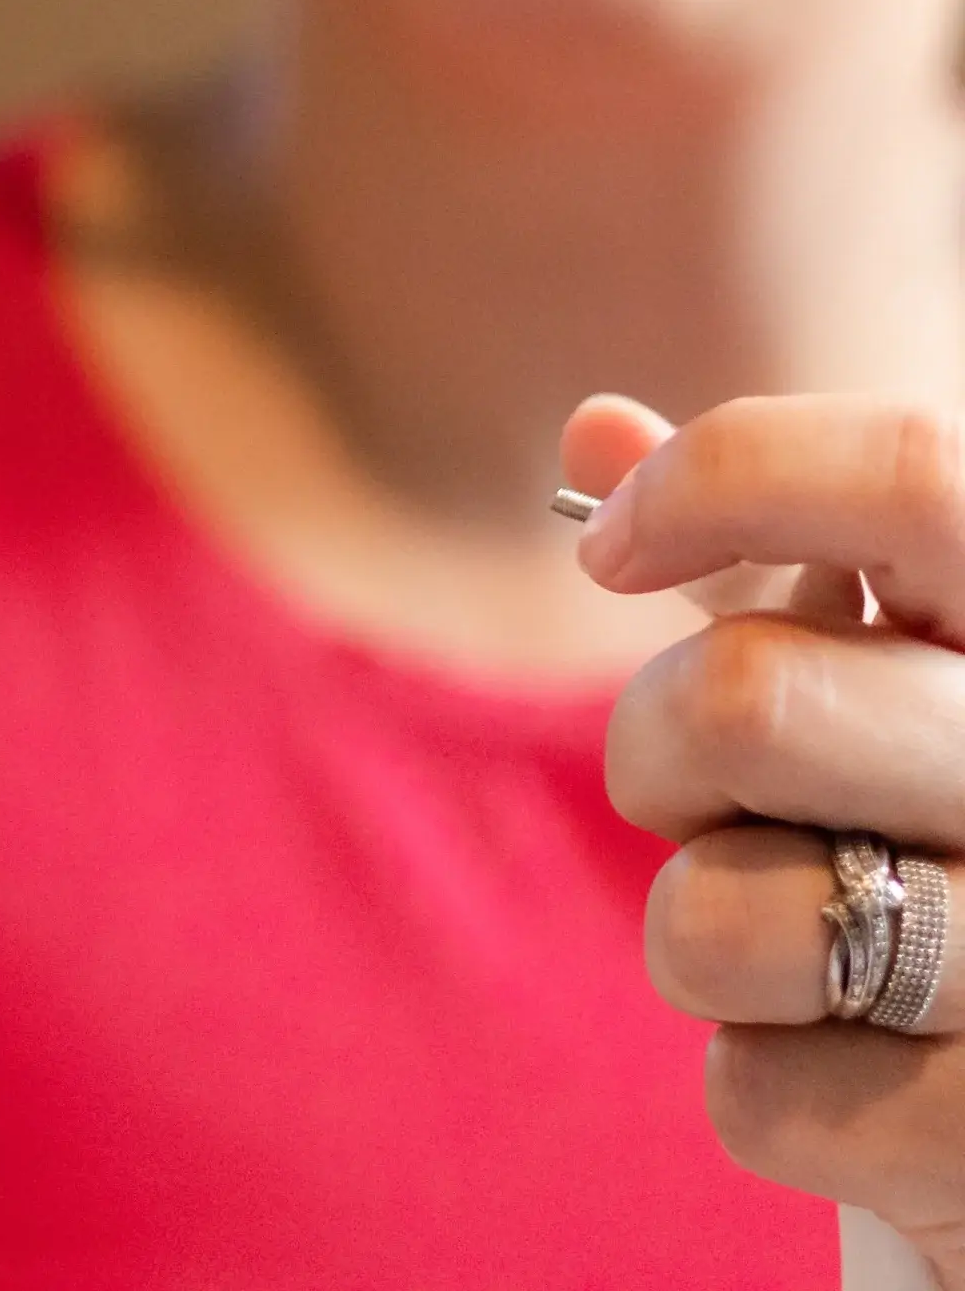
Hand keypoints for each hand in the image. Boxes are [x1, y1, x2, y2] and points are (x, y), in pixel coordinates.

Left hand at [568, 394, 964, 1275]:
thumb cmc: (955, 854)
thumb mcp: (884, 688)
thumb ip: (762, 568)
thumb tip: (593, 428)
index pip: (913, 473)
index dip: (727, 479)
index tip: (616, 547)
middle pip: (744, 700)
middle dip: (657, 753)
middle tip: (712, 793)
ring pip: (718, 918)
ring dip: (703, 935)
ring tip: (813, 943)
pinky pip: (757, 1096)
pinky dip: (768, 1088)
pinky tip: (874, 1075)